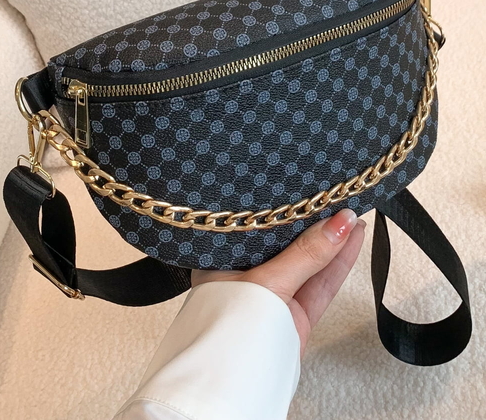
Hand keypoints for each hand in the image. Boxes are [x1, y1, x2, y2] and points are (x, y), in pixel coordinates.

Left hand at [191, 208, 365, 356]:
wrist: (234, 386)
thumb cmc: (229, 330)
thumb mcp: (267, 281)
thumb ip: (306, 254)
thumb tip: (340, 222)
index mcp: (224, 258)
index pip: (260, 225)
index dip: (287, 208)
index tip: (311, 192)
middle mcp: (248, 274)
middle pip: (288, 242)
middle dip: (314, 222)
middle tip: (338, 197)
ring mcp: (273, 295)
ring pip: (308, 262)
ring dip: (333, 241)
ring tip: (353, 213)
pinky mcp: (294, 315)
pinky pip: (320, 283)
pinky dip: (338, 264)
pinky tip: (352, 241)